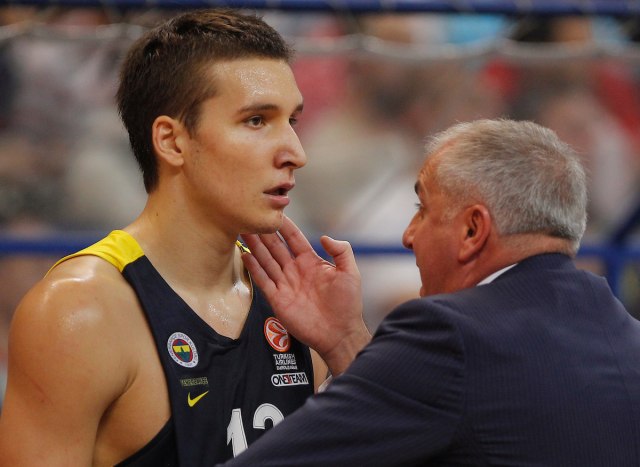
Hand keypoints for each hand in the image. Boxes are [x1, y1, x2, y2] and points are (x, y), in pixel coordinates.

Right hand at [241, 216, 370, 374]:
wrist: (340, 333)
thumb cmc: (347, 304)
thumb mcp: (350, 273)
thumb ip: (341, 251)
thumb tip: (324, 237)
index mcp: (311, 262)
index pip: (294, 239)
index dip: (285, 226)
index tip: (275, 212)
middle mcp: (295, 271)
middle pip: (276, 248)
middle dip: (264, 233)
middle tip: (252, 217)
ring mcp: (285, 284)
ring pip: (266, 261)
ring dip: (255, 246)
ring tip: (244, 231)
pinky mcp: (278, 299)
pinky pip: (263, 280)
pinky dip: (254, 268)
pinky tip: (246, 255)